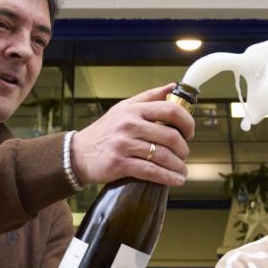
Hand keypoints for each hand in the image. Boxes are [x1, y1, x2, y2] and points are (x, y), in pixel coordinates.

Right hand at [71, 84, 196, 187]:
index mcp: (134, 109)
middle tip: (184, 155)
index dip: (187, 122)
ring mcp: (124, 144)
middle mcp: (129, 124)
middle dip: (184, 149)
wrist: (77, 153)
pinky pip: (151, 171)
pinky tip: (175, 180)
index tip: (189, 132)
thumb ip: (149, 97)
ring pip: (163, 156)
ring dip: (178, 166)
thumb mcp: (124, 108)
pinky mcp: (119, 163)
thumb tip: (173, 87)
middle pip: (170, 136)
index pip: (170, 110)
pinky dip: (167, 177)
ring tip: (182, 170)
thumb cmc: (104, 131)